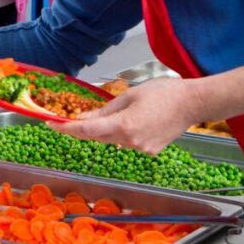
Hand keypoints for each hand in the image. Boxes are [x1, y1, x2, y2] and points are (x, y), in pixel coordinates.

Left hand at [52, 77, 198, 154]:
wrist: (193, 103)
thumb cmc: (163, 93)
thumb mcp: (129, 96)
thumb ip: (104, 110)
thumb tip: (83, 117)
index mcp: (124, 126)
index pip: (87, 130)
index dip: (66, 128)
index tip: (51, 124)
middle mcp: (131, 142)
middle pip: (97, 137)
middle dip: (80, 128)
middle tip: (64, 119)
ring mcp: (141, 149)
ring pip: (111, 139)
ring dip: (103, 129)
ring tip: (105, 113)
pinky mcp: (149, 150)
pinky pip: (126, 141)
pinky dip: (120, 132)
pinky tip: (129, 120)